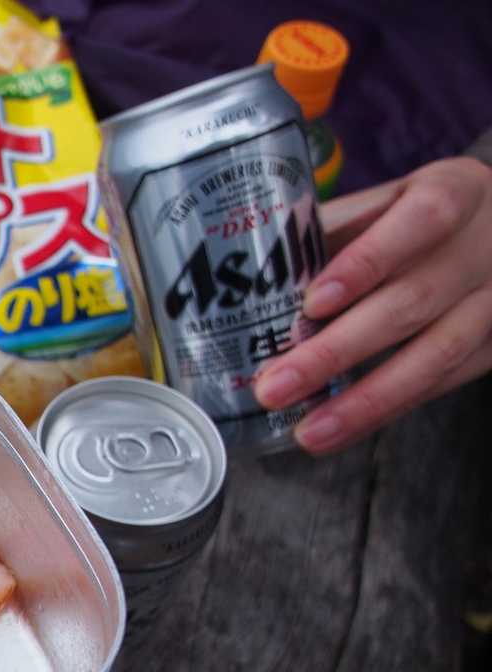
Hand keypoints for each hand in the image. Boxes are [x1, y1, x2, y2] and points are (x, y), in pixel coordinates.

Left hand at [253, 156, 491, 453]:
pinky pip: (440, 385)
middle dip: (336, 351)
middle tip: (274, 385)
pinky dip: (385, 411)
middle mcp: (481, 249)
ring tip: (308, 430)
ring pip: (432, 356)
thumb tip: (249, 273)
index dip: (366, 263)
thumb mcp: (391, 202)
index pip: (419, 222)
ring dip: (362, 401)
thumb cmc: (424, 216)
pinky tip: (339, 431)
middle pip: (410, 303)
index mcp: (454, 193)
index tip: (312, 303)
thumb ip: (334, 231)